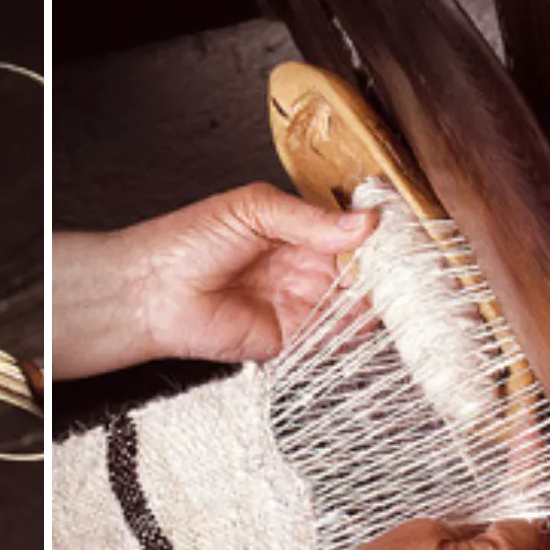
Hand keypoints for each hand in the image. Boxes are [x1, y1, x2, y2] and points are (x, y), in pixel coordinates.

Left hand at [123, 183, 375, 363]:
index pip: (350, 230)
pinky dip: (350, 333)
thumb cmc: (187, 242)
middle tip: (399, 270)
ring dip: (372, 303)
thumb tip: (365, 223)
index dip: (374, 234)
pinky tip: (357, 319)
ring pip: (352, 306)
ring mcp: (299, 302)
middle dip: (381, 271)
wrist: (151, 291)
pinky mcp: (290, 338)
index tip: (397, 235)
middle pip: (359, 270)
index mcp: (296, 228)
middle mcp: (302, 265)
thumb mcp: (255, 210)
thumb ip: (310, 219)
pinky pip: (331, 339)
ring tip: (383, 294)